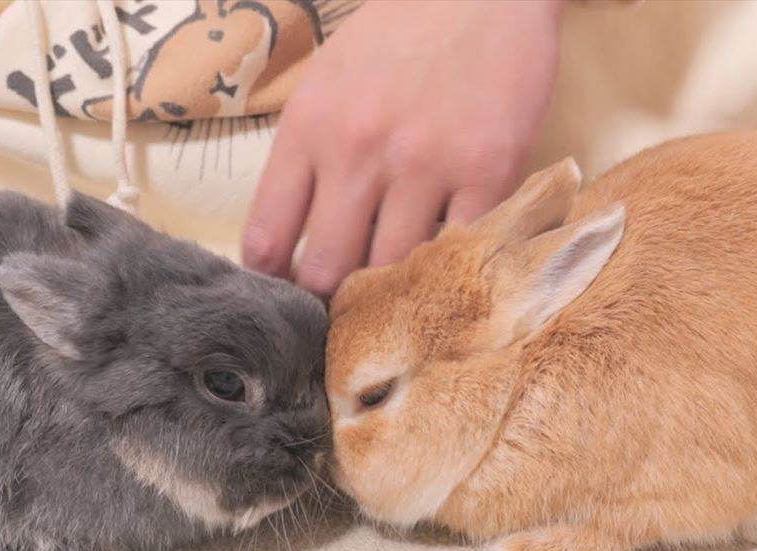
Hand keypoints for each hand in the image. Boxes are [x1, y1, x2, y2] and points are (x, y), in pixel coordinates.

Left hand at [242, 0, 563, 295]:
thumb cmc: (400, 33)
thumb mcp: (327, 81)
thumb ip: (306, 156)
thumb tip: (290, 240)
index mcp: (309, 127)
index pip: (267, 238)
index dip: (273, 284)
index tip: (290, 298)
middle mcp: (359, 151)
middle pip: (326, 270)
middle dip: (332, 300)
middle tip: (347, 310)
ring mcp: (426, 164)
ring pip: (394, 272)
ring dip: (395, 291)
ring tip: (400, 295)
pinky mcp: (489, 170)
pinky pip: (462, 249)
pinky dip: (455, 266)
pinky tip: (451, 266)